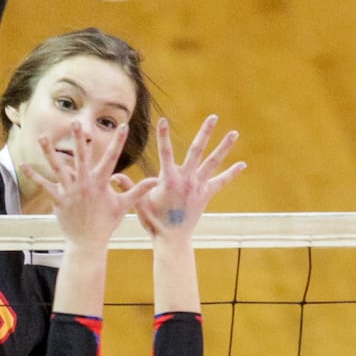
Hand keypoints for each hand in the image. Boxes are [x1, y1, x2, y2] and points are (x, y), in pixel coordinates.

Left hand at [21, 123, 153, 250]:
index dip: (118, 142)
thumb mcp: (123, 206)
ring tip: (43, 137)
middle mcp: (84, 184)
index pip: (112, 158)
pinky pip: (44, 185)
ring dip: (49, 152)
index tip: (123, 126)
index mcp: (101, 183)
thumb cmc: (106, 223)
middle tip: (76, 122)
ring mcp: (70, 191)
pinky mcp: (58, 199)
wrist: (88, 242)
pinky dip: (34, 176)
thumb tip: (155, 181)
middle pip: (81, 157)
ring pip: (58, 167)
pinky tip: (23, 165)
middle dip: (79, 139)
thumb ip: (137, 190)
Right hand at [134, 115, 245, 241]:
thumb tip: (113, 176)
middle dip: (205, 133)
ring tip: (234, 133)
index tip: (163, 120)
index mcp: (168, 180)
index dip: (163, 136)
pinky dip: (231, 173)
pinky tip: (242, 164)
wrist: (172, 238)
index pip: (165, 152)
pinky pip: (220, 182)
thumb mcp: (138, 203)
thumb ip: (128, 187)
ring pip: (213, 162)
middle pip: (197, 151)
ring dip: (224, 147)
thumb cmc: (153, 221)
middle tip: (213, 117)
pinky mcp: (205, 195)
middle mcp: (186, 180)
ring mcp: (198, 186)